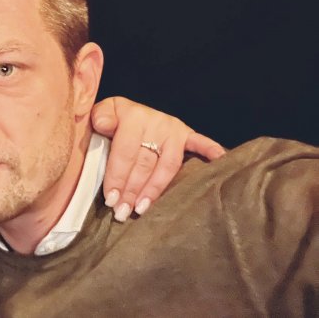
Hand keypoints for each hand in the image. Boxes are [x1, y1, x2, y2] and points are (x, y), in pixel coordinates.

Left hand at [91, 96, 225, 221]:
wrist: (127, 110)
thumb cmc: (112, 118)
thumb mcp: (101, 113)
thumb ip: (100, 117)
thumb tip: (104, 124)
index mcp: (134, 116)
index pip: (126, 152)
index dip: (117, 177)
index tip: (111, 199)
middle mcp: (158, 122)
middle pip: (145, 163)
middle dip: (132, 190)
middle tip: (123, 212)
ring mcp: (175, 129)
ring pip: (167, 166)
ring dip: (155, 189)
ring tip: (143, 208)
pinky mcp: (187, 134)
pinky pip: (201, 144)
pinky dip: (211, 151)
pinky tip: (220, 160)